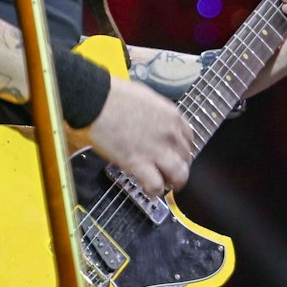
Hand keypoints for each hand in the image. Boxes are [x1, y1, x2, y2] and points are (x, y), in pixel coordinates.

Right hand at [87, 77, 193, 196]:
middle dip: (178, 167)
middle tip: (167, 171)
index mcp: (173, 117)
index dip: (180, 151)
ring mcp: (157, 150)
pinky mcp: (139, 163)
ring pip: (179, 175)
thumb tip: (154, 123)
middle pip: (186, 159)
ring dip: (173, 182)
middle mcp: (170, 135)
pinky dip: (154, 190)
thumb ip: (157, 114)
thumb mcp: (148, 99)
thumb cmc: (116, 96)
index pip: (188, 141)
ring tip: (163, 184)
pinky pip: (156, 185)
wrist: (97, 101)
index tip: (173, 154)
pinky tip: (147, 188)